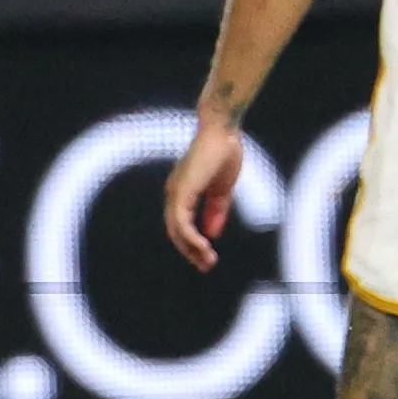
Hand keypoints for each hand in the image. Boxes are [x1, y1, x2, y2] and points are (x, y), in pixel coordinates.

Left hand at [162, 113, 250, 270]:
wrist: (223, 131)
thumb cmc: (223, 154)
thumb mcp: (221, 190)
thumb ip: (215, 211)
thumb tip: (211, 235)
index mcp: (182, 193)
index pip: (181, 225)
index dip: (193, 243)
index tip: (208, 258)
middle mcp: (174, 193)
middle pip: (176, 231)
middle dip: (191, 251)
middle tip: (207, 266)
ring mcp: (175, 192)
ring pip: (176, 230)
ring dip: (192, 248)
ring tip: (208, 261)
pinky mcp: (181, 190)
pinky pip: (181, 221)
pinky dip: (190, 237)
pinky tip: (204, 247)